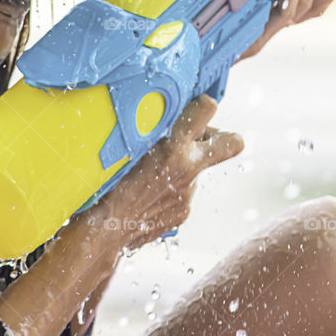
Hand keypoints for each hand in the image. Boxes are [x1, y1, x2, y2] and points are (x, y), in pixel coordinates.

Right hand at [88, 95, 243, 249]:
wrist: (102, 231)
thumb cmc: (105, 183)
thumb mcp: (126, 145)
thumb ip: (151, 130)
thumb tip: (162, 112)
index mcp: (173, 147)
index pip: (207, 109)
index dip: (202, 104)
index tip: (193, 106)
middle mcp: (188, 170)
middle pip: (233, 143)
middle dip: (221, 136)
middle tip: (199, 135)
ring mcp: (188, 194)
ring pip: (198, 168)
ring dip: (183, 165)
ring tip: (151, 170)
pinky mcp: (183, 212)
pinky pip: (184, 190)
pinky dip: (171, 187)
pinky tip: (147, 191)